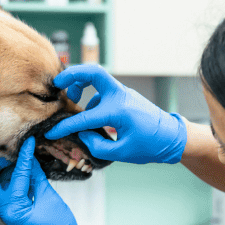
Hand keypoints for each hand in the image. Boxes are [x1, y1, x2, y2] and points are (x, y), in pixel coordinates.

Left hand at [0, 137, 100, 224]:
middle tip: (12, 151)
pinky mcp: (13, 212)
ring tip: (18, 157)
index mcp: (12, 208)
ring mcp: (7, 212)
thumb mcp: (49, 197)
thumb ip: (37, 177)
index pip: (15, 176)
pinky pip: (6, 191)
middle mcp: (5, 210)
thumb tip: (30, 159)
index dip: (22, 157)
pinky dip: (13, 179)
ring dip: (4, 170)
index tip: (27, 142)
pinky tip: (25, 170)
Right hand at [48, 64, 187, 163]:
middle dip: (72, 74)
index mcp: (118, 111)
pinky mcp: (124, 96)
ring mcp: (123, 93)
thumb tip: (83, 135)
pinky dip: (92, 100)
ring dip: (80, 86)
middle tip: (57, 84)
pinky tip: (90, 116)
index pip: (84, 118)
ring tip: (72, 101)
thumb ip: (97, 146)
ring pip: (96, 80)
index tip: (51, 132)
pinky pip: (102, 92)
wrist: (173, 137)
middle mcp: (120, 96)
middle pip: (93, 72)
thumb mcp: (122, 153)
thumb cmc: (151, 146)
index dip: (65, 126)